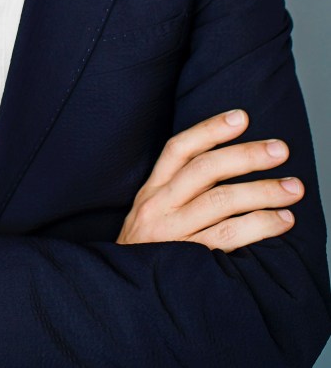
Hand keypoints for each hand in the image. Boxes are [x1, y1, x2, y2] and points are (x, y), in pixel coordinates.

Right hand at [117, 109, 303, 250]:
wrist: (123, 299)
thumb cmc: (147, 253)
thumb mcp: (150, 215)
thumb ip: (177, 192)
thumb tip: (229, 167)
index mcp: (151, 191)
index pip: (178, 149)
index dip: (210, 129)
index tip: (242, 117)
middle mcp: (158, 207)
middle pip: (204, 170)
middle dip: (246, 156)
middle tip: (281, 150)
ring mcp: (171, 234)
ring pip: (221, 202)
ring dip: (262, 191)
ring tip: (293, 188)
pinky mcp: (185, 261)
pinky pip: (228, 238)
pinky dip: (260, 226)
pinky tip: (282, 220)